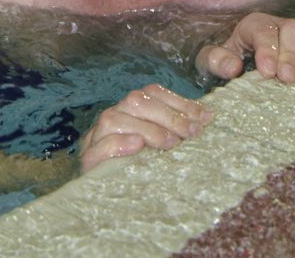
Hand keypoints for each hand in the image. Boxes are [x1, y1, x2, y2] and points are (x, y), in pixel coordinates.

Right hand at [79, 83, 212, 172]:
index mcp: (129, 110)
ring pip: (115, 119)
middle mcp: (112, 117)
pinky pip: (100, 146)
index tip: (206, 117)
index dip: (180, 101)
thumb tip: (206, 117)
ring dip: (147, 129)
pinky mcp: (88, 160)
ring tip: (170, 143)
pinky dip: (119, 144)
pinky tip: (137, 147)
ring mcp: (96, 138)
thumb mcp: (159, 145)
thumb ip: (174, 128)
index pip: (153, 93)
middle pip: (136, 101)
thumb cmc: (139, 168)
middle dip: (169, 115)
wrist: (105, 201)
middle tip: (192, 133)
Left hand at [195, 9, 294, 85]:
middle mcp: (276, 23)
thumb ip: (216, 61)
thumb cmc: (226, 58)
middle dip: (290, 53)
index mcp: (251, 27)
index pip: (262, 32)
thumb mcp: (210, 61)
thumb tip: (233, 67)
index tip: (268, 73)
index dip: (267, 51)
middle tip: (289, 78)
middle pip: (290, 28)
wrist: (238, 56)